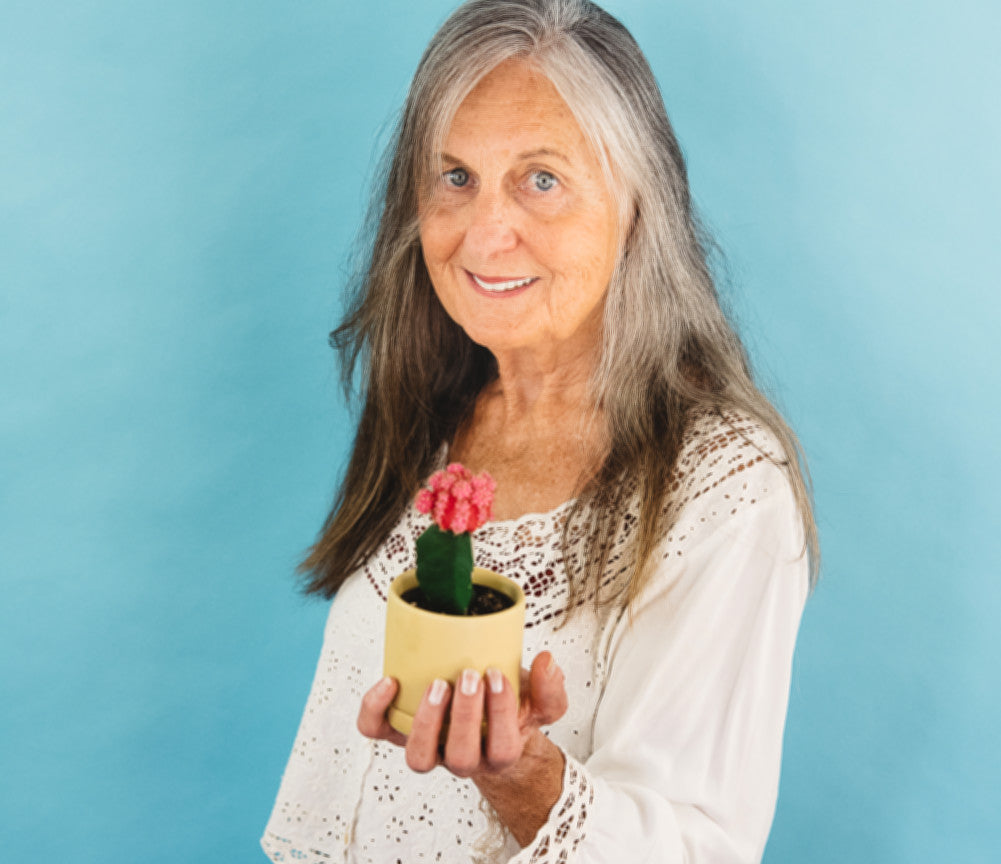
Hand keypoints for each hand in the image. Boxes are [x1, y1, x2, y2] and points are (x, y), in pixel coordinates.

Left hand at [357, 651, 567, 777]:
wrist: (485, 726)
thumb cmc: (510, 711)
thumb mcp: (540, 703)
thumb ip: (550, 689)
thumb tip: (548, 662)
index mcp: (498, 753)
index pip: (502, 748)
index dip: (501, 714)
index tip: (498, 676)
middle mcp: (462, 758)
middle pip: (461, 758)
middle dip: (466, 716)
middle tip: (471, 675)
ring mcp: (429, 748)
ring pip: (419, 758)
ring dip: (427, 722)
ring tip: (438, 684)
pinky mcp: (400, 732)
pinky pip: (377, 732)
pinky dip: (375, 710)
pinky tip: (389, 682)